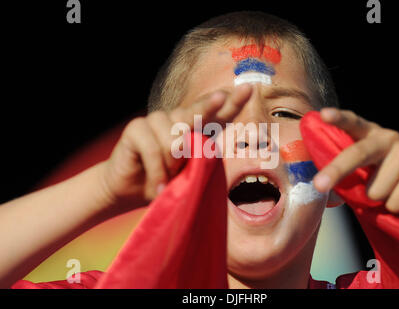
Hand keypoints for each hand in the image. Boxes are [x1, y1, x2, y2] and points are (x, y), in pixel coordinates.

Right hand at [99, 84, 252, 208]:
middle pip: (197, 112)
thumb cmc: (166, 182)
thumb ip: (199, 160)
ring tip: (167, 181)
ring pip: (174, 140)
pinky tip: (157, 186)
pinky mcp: (137, 127)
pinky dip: (158, 172)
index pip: (218, 115)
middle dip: (209, 106)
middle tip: (220, 98)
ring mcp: (157, 120)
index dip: (233, 103)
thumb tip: (202, 145)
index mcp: (197, 129)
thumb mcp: (189, 174)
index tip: (249, 89)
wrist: (132, 191)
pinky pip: (154, 149)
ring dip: (172, 167)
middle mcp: (179, 119)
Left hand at [313, 108, 398, 214]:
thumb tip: (322, 185)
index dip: (339, 118)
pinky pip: (392, 203)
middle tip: (319, 185)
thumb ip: (350, 169)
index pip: (353, 122)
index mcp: (372, 134)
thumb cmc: (391, 176)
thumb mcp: (371, 166)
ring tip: (392, 191)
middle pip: (358, 154)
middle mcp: (389, 138)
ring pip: (374, 190)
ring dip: (378, 200)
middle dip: (336, 171)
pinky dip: (394, 208)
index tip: (323, 114)